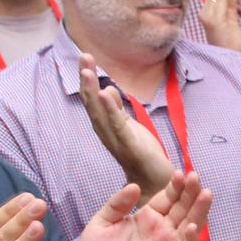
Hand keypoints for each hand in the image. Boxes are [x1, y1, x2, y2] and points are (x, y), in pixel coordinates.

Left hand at [73, 171, 210, 240]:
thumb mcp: (100, 223)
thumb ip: (117, 204)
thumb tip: (134, 186)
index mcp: (146, 218)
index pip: (167, 199)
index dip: (175, 186)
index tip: (181, 173)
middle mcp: (162, 231)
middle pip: (183, 209)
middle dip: (191, 193)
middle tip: (196, 176)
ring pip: (191, 227)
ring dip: (199, 211)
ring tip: (205, 194)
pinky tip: (192, 228)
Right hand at [77, 54, 174, 192]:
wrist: (157, 185)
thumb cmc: (143, 156)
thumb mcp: (130, 128)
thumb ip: (117, 111)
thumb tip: (106, 89)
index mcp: (108, 127)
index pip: (94, 99)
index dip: (88, 79)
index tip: (85, 57)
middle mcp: (107, 134)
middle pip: (92, 103)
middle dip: (87, 80)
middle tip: (83, 56)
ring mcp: (117, 141)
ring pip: (100, 113)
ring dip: (92, 91)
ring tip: (86, 70)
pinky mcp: (130, 148)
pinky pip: (118, 126)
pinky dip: (110, 110)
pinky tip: (105, 93)